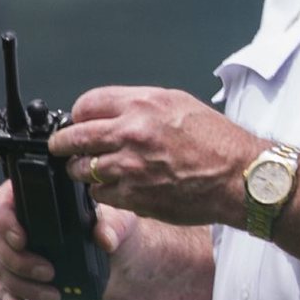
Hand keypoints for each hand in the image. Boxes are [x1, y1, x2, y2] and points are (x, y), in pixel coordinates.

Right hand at [0, 182, 140, 299]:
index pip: (2, 202)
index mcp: (33, 198)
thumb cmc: (112, 230)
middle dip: (21, 261)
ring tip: (54, 296)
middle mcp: (17, 224)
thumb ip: (112, 226)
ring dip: (24, 287)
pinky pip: (7, 293)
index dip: (5, 221)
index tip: (22, 239)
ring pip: (2, 270)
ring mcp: (14, 252)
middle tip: (49, 272)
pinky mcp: (20, 278)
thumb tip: (104, 237)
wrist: (117, 260)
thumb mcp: (119, 222)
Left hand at [49, 85, 264, 229]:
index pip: (86, 105)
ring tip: (92, 169)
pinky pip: (100, 194)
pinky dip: (102, 191)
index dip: (78, 115)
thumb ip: (139, 106)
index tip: (78, 122)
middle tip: (61, 147)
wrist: (238, 177)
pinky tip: (115, 186)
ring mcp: (130, 167)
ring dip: (83, 170)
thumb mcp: (177, 103)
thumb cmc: (216, 141)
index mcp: (142, 105)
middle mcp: (131, 133)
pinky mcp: (134, 195)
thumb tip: (108, 113)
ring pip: (82, 169)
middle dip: (63, 144)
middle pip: (74, 137)